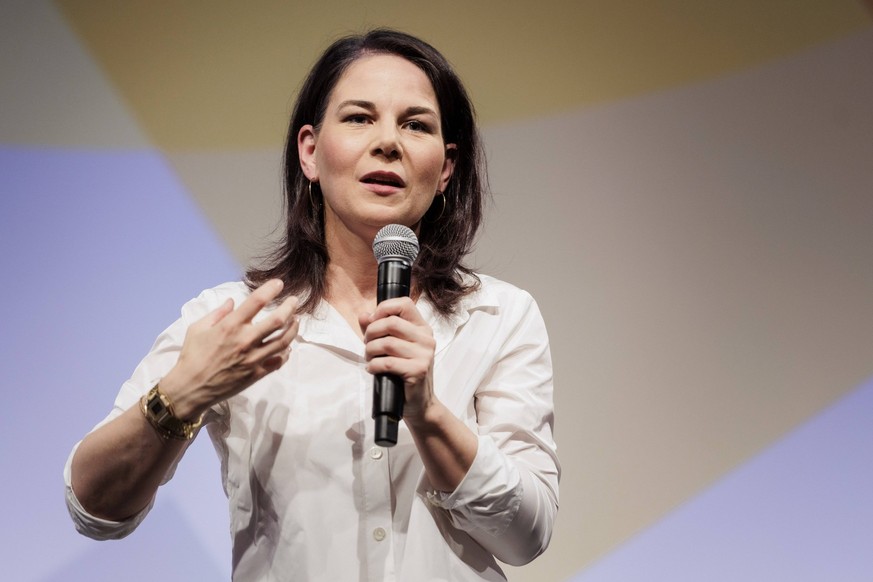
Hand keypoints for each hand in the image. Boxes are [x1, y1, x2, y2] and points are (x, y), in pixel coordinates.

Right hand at [161, 279, 298, 417]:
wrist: (191, 388)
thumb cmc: (192, 356)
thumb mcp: (197, 328)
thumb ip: (217, 313)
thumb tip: (231, 301)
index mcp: (230, 326)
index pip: (256, 301)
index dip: (270, 289)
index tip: (279, 283)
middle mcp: (245, 340)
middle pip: (278, 320)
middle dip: (290, 307)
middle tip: (294, 301)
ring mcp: (253, 358)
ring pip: (283, 341)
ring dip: (293, 329)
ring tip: (295, 321)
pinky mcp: (256, 374)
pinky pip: (278, 361)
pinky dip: (286, 352)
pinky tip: (287, 346)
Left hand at [359, 297, 436, 418]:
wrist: (420, 403)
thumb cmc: (404, 372)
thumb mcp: (391, 348)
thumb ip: (377, 329)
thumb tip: (363, 315)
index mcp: (422, 328)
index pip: (404, 304)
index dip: (384, 309)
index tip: (372, 322)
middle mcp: (426, 338)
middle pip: (391, 322)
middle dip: (371, 333)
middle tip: (367, 344)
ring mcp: (424, 354)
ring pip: (387, 343)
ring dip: (370, 351)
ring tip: (369, 359)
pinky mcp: (418, 370)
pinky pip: (388, 362)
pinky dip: (374, 365)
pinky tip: (373, 369)